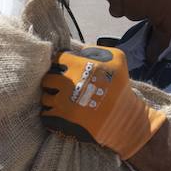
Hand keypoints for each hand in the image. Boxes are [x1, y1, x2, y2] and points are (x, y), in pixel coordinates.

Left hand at [39, 47, 165, 159]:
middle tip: (62, 87)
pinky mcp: (63, 121)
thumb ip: (94, 50)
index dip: (61, 65)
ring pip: (45, 98)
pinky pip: (46, 114)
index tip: (65, 71)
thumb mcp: (116, 59)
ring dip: (52, 99)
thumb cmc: (120, 87)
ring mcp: (65, 104)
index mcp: (81, 66)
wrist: (125, 118)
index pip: (57, 59)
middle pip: (47, 79)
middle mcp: (71, 84)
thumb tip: (78, 52)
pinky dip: (52, 113)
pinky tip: (62, 113)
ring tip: (63, 101)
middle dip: (54, 82)